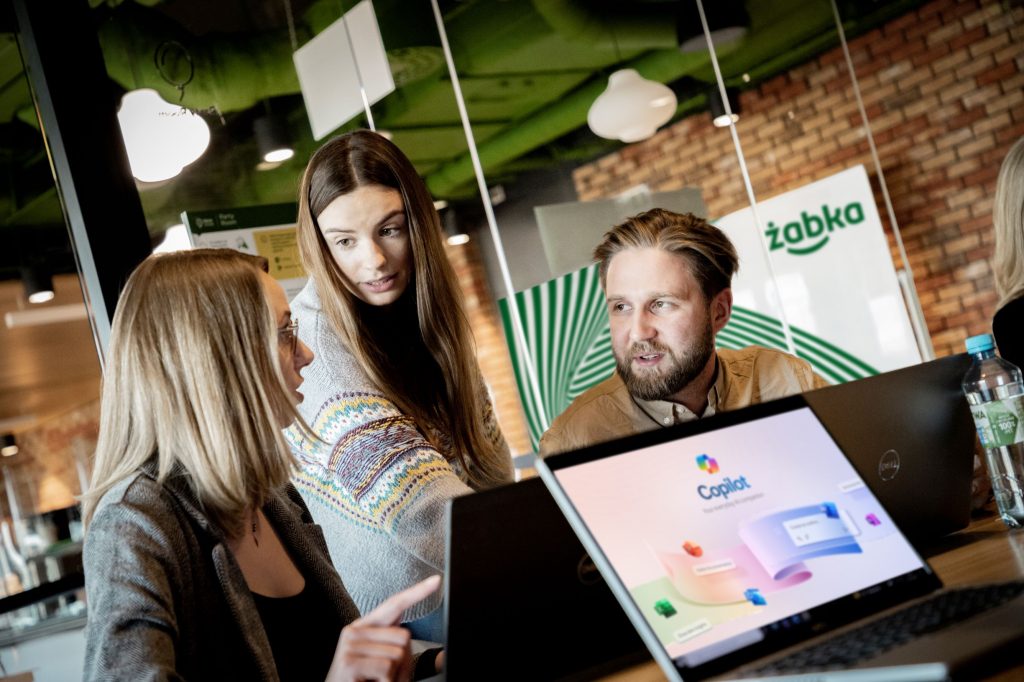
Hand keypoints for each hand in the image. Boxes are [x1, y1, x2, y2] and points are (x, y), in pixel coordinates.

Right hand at [326, 575, 440, 681]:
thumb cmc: (364, 680)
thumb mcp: (381, 658)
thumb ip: (392, 639)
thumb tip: (404, 623)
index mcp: (363, 626)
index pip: (394, 604)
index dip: (417, 592)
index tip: (436, 580)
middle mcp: (353, 631)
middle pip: (404, 636)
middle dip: (404, 661)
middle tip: (385, 675)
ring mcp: (349, 646)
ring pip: (397, 654)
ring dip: (395, 675)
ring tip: (377, 681)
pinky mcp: (349, 663)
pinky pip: (386, 668)